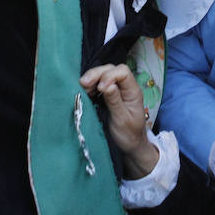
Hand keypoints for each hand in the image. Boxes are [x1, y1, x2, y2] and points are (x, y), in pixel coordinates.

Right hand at [80, 63, 157, 178]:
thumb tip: (106, 85)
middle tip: (83, 83)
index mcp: (133, 91)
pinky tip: (84, 91)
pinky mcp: (107, 95)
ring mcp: (116, 90)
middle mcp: (125, 87)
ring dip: (92, 78)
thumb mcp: (122, 120)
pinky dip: (90, 86)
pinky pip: (98, 84)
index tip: (99, 89)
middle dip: (96, 74)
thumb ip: (114, 101)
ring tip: (82, 87)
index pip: (123, 72)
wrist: (130, 145)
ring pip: (103, 75)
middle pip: (111, 70)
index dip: (110, 76)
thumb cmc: (129, 134)